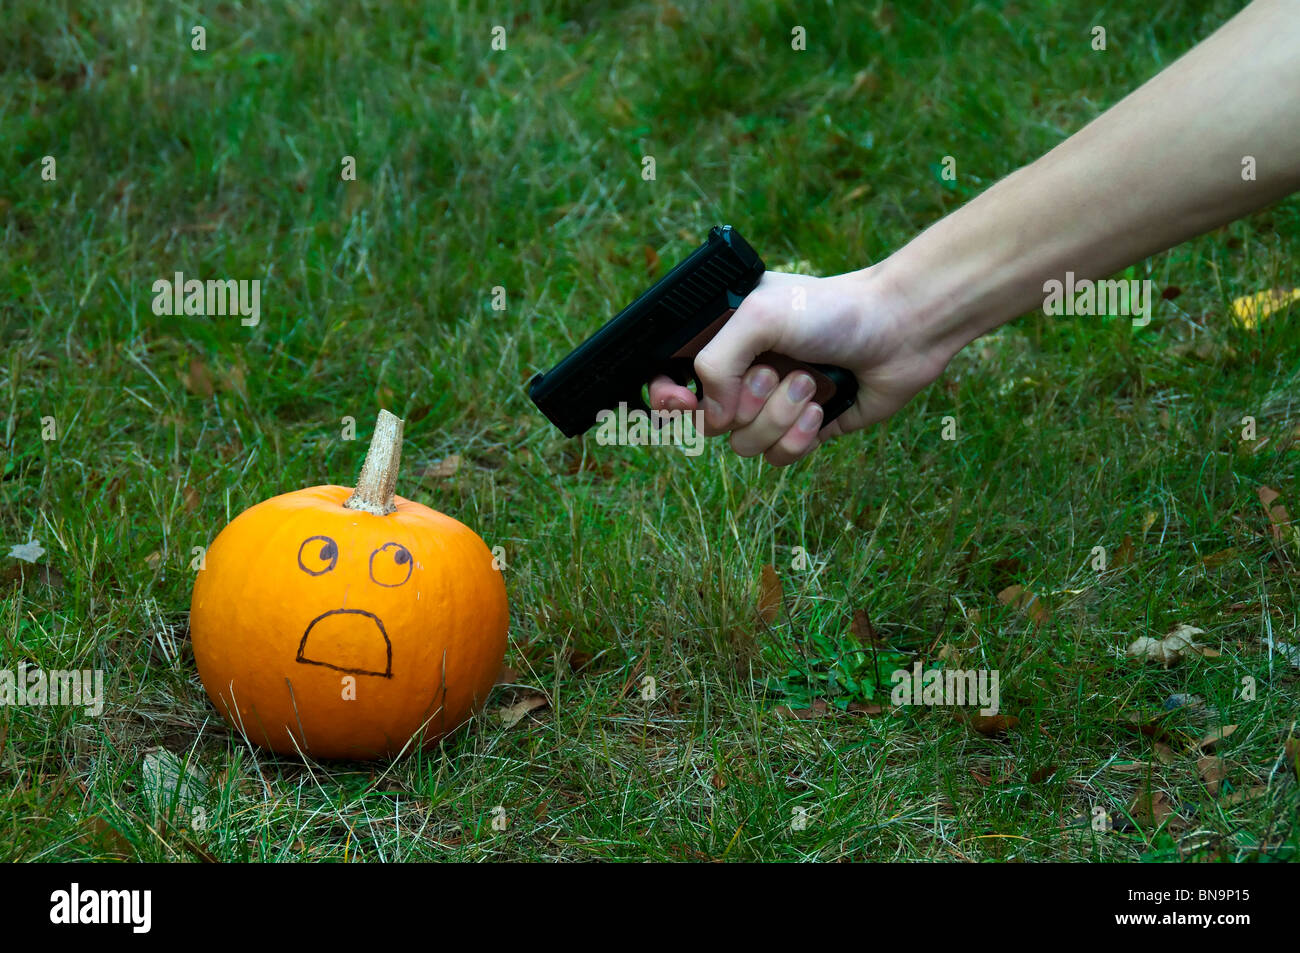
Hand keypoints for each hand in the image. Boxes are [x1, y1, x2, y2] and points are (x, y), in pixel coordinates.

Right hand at [647, 266, 953, 464]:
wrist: (900, 330)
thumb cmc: (831, 311)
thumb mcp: (758, 315)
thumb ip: (715, 361)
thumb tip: (714, 418)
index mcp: (722, 338)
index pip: (668, 378)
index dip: (667, 398)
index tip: (683, 400)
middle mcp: (742, 374)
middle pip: (706, 421)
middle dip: (743, 402)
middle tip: (773, 371)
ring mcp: (772, 405)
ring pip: (744, 444)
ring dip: (779, 415)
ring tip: (810, 382)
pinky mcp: (803, 431)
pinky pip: (778, 458)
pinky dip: (801, 436)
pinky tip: (824, 407)